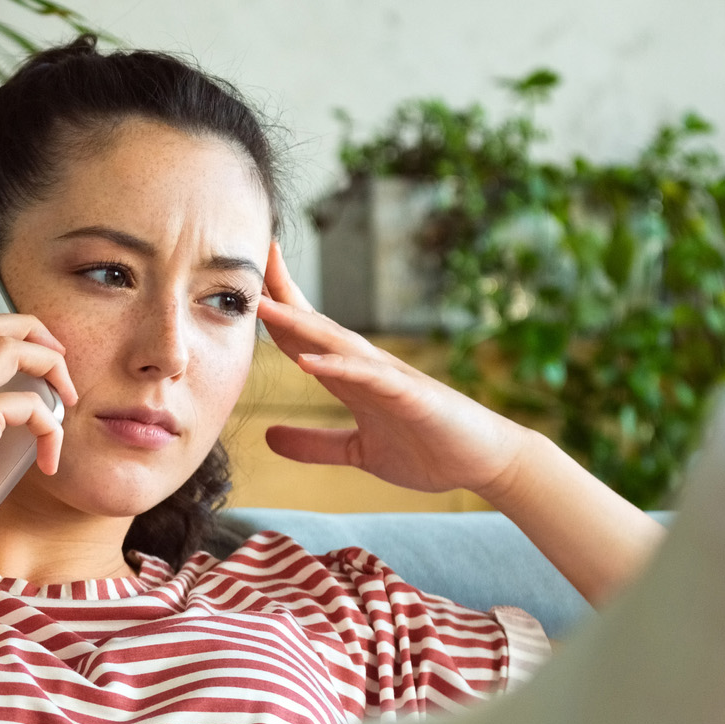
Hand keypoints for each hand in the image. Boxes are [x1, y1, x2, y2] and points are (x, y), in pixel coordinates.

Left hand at [258, 244, 532, 499]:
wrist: (484, 462)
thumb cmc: (427, 450)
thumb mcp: (357, 451)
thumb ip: (314, 444)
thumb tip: (268, 437)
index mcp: (351, 378)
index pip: (304, 335)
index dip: (274, 309)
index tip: (241, 282)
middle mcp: (367, 367)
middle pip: (316, 324)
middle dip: (281, 295)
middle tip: (247, 260)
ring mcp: (389, 378)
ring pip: (337, 343)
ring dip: (300, 323)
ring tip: (262, 307)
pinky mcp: (411, 396)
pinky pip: (370, 378)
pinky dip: (339, 368)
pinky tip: (308, 362)